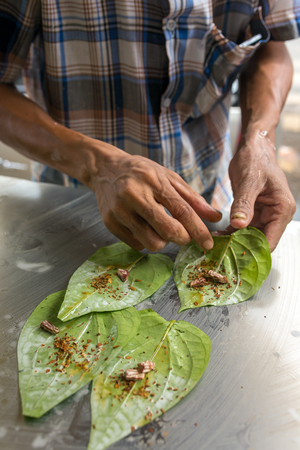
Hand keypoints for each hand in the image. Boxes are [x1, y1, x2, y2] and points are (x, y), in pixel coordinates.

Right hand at [90, 147, 221, 251]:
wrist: (105, 169)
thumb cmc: (142, 173)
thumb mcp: (169, 178)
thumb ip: (192, 199)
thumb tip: (216, 218)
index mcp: (153, 181)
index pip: (181, 210)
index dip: (198, 230)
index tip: (208, 244)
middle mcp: (134, 196)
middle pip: (167, 230)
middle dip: (182, 238)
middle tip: (185, 236)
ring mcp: (120, 211)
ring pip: (151, 243)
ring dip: (163, 241)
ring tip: (160, 227)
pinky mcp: (110, 224)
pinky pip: (137, 245)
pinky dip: (146, 240)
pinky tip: (144, 227)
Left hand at [226, 131, 295, 251]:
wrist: (252, 148)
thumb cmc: (256, 159)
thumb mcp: (249, 181)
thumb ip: (244, 204)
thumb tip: (239, 225)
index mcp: (282, 209)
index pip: (270, 240)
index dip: (254, 252)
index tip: (235, 258)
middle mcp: (276, 215)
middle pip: (260, 242)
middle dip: (241, 249)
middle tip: (220, 255)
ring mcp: (264, 215)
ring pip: (249, 237)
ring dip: (234, 242)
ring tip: (215, 247)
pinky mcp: (252, 212)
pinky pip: (242, 228)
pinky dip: (230, 233)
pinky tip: (216, 236)